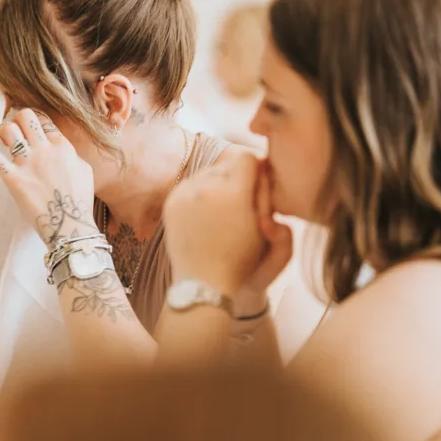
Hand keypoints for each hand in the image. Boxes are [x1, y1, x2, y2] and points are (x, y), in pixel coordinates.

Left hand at [0, 109, 97, 247]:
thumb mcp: (84, 170)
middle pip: (25, 116)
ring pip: (8, 130)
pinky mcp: (14, 179)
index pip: (43, 119)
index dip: (34, 119)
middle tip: (15, 128)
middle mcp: (44, 150)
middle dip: (17, 119)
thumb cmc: (79, 200)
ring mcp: (28, 163)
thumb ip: (71, 154)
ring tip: (1, 138)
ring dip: (2, 131)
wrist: (70, 225)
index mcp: (62, 146)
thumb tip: (61, 148)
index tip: (28, 124)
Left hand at [163, 151, 292, 303]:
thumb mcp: (268, 232)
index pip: (247, 157)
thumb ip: (269, 194)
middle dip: (237, 179)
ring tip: (222, 212)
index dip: (256, 171)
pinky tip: (205, 215)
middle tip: (240, 205)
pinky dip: (199, 194)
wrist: (203, 283)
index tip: (257, 189)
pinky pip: (190, 184)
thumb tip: (265, 167)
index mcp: (233, 193)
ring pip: (208, 173)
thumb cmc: (242, 261)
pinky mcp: (171, 201)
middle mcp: (206, 187)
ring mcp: (184, 193)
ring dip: (217, 185)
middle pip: (227, 164)